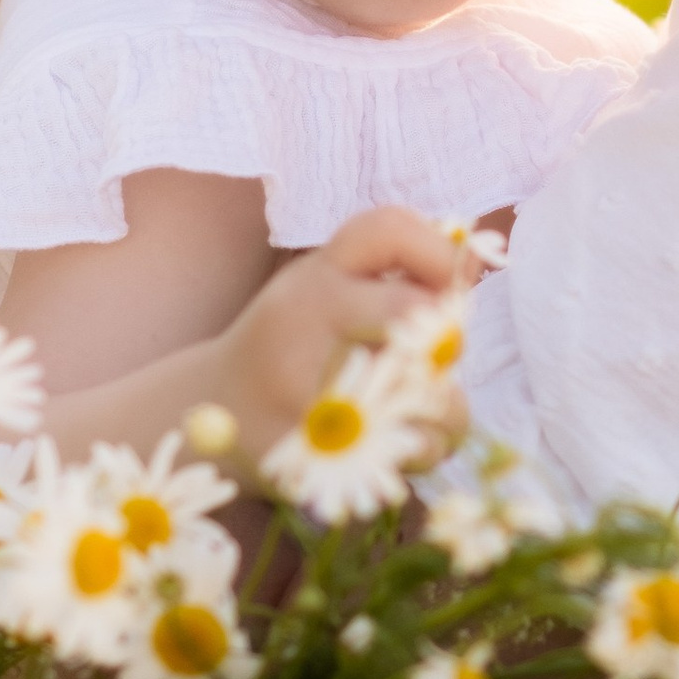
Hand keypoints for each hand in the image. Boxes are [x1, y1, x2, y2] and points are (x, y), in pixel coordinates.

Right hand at [211, 208, 468, 459]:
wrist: (208, 413)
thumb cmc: (290, 349)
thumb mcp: (325, 293)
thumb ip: (391, 279)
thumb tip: (471, 261)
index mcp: (317, 274)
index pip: (389, 230)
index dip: (439, 251)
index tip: (451, 285)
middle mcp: (307, 315)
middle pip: (414, 310)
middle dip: (447, 338)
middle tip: (437, 356)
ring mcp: (305, 385)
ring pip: (429, 390)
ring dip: (446, 403)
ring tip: (424, 408)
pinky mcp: (315, 449)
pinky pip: (413, 447)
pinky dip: (428, 448)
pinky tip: (404, 445)